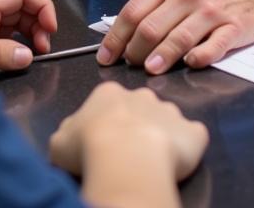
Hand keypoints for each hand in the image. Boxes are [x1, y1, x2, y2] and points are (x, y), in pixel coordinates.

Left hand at [0, 0, 56, 70]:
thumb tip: (26, 56)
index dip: (40, 5)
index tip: (50, 28)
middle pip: (22, 7)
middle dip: (39, 23)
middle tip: (43, 48)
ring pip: (16, 23)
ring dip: (31, 34)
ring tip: (35, 54)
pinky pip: (6, 38)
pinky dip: (19, 45)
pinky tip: (19, 58)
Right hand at [49, 81, 207, 182]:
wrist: (126, 158)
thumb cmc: (88, 147)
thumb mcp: (59, 141)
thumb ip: (68, 131)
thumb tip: (72, 134)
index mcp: (109, 93)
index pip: (110, 101)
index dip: (107, 122)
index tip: (104, 140)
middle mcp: (142, 94)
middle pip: (141, 107)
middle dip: (137, 125)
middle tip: (127, 150)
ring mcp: (170, 110)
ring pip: (167, 121)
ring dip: (162, 136)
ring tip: (151, 160)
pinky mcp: (193, 131)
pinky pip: (193, 137)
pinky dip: (188, 147)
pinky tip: (178, 160)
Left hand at [96, 0, 253, 73]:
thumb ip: (154, 8)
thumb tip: (123, 38)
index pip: (133, 12)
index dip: (116, 37)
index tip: (106, 57)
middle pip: (151, 27)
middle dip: (135, 51)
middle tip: (131, 66)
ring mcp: (210, 11)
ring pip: (178, 37)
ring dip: (161, 56)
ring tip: (151, 70)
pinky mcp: (233, 27)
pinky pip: (214, 45)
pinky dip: (200, 56)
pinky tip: (191, 63)